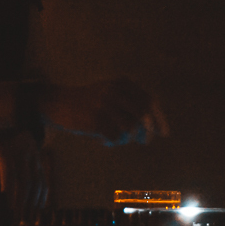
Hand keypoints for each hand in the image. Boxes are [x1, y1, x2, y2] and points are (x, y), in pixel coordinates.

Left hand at [0, 132, 49, 211]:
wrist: (16, 126)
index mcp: (5, 151)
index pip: (9, 173)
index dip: (8, 191)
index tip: (6, 209)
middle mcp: (22, 154)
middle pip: (25, 181)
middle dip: (22, 203)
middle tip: (17, 220)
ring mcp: (34, 158)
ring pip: (38, 183)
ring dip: (33, 203)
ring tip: (28, 219)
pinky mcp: (41, 163)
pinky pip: (44, 182)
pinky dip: (41, 198)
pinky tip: (36, 210)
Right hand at [40, 79, 167, 145]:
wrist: (60, 103)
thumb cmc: (91, 102)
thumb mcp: (111, 93)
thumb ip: (133, 103)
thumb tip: (157, 126)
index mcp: (122, 83)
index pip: (149, 101)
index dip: (159, 118)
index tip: (164, 132)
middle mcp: (115, 91)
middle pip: (143, 114)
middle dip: (149, 131)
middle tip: (146, 141)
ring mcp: (105, 104)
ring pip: (131, 128)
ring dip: (129, 138)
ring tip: (120, 139)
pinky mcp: (95, 119)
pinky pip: (115, 137)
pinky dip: (113, 142)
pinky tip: (105, 140)